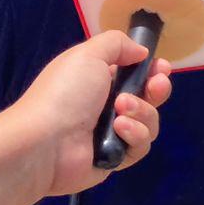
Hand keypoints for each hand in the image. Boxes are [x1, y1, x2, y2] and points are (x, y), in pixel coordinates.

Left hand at [2, 30, 172, 197]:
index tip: (160, 68)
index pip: (135, 74)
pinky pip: (140, 147)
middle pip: (149, 97)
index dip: (153, 70)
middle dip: (157, 89)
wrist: (43, 143)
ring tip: (120, 111)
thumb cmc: (65, 93)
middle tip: (155, 86)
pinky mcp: (115, 159)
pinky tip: (118, 130)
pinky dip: (134, 135)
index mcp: (99, 80)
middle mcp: (107, 106)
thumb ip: (118, 44)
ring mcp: (111, 134)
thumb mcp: (88, 54)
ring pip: (149, 122)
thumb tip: (141, 53)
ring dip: (142, 112)